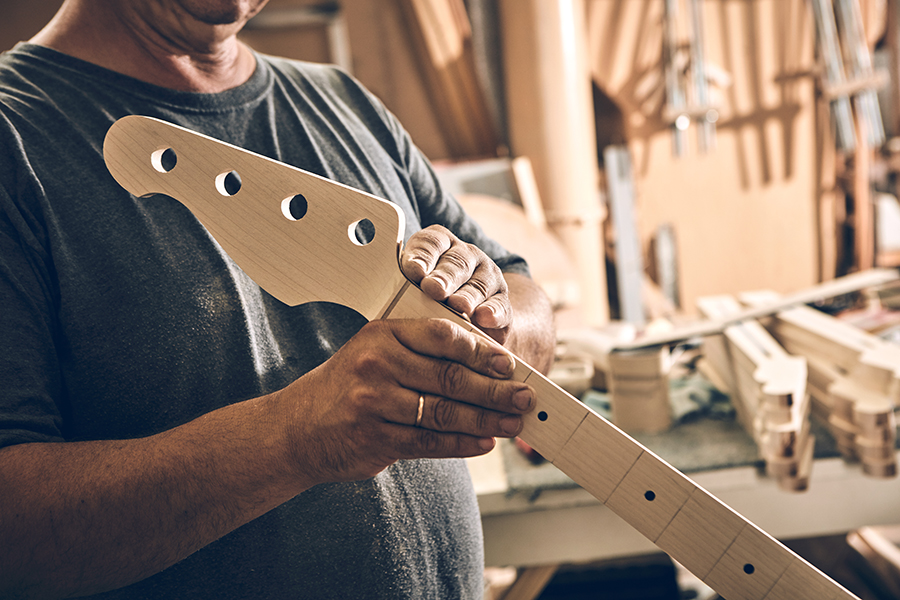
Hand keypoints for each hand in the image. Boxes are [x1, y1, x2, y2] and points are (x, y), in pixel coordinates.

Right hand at [277, 318, 533, 484]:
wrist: (298, 428)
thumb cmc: (349, 385)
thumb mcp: (376, 352)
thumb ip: (422, 351)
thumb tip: (486, 364)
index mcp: (383, 334)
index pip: (442, 336)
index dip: (481, 350)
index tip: (509, 363)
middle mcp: (377, 364)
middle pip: (450, 377)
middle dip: (494, 389)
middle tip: (524, 396)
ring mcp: (374, 402)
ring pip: (444, 412)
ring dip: (486, 420)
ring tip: (514, 423)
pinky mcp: (375, 438)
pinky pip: (429, 442)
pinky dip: (462, 445)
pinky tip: (485, 443)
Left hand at [400, 225, 511, 343]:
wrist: (464, 322)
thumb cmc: (425, 302)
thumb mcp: (408, 288)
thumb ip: (399, 283)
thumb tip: (376, 287)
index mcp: (440, 245)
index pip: (431, 243)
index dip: (422, 256)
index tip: (413, 271)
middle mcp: (466, 255)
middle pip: (456, 262)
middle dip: (443, 276)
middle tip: (432, 289)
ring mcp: (487, 276)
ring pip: (478, 284)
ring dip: (467, 295)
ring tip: (458, 306)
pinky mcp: (502, 302)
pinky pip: (499, 305)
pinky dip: (492, 312)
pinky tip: (483, 318)